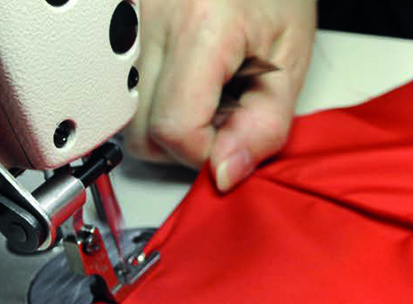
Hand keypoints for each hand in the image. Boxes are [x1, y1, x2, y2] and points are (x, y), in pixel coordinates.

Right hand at [124, 0, 315, 190]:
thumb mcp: (290, 65)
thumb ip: (264, 127)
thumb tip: (223, 174)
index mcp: (201, 26)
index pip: (176, 128)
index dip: (208, 153)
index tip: (235, 140)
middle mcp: (152, 19)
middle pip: (143, 133)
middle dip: (188, 144)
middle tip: (227, 115)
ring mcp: (130, 20)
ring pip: (130, 117)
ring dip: (171, 123)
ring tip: (209, 94)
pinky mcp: (122, 24)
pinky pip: (128, 89)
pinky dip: (159, 98)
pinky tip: (188, 81)